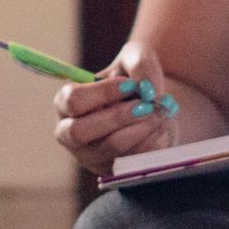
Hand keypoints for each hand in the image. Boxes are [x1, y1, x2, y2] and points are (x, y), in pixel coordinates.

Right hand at [53, 42, 177, 175]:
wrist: (150, 106)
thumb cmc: (134, 80)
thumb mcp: (136, 58)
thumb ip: (139, 64)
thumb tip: (146, 90)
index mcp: (66, 102)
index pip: (72, 101)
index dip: (102, 93)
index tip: (131, 84)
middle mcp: (70, 132)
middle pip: (79, 131)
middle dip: (116, 117)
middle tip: (146, 105)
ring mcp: (90, 156)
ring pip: (110, 149)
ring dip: (140, 129)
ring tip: (161, 111)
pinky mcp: (111, 170)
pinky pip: (130, 161)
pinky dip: (150, 141)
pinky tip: (161, 124)